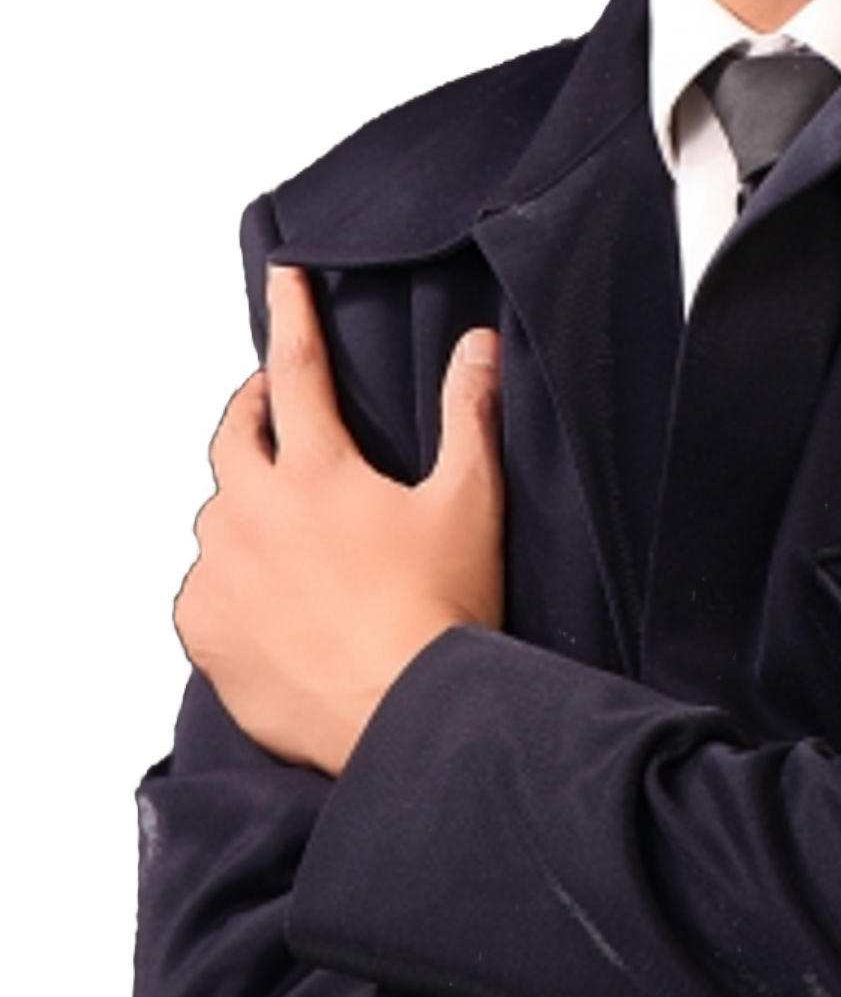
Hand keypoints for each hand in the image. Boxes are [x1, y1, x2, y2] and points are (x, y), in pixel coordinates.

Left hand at [175, 265, 503, 775]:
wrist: (405, 717)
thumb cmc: (440, 615)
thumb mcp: (471, 502)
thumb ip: (470, 416)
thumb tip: (479, 347)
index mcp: (317, 472)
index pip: (296, 369)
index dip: (291, 314)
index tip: (283, 279)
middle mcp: (254, 515)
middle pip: (235, 435)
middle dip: (254, 410)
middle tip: (275, 408)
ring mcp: (221, 575)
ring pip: (219, 516)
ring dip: (247, 505)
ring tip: (288, 527)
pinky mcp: (206, 632)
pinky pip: (205, 587)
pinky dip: (231, 579)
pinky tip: (271, 596)